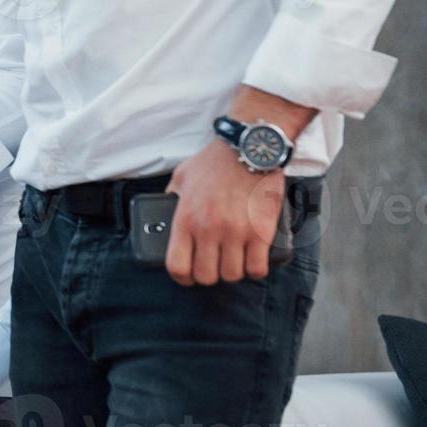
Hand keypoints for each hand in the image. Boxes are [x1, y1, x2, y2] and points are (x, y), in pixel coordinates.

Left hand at [165, 140, 284, 285]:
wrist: (249, 148)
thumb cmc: (215, 161)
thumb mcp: (181, 176)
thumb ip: (171, 197)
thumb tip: (165, 213)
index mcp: (186, 218)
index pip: (177, 266)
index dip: (181, 278)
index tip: (187, 276)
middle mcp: (210, 229)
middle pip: (205, 276)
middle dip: (208, 275)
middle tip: (213, 266)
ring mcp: (236, 232)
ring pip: (232, 275)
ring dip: (232, 272)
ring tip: (233, 260)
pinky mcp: (261, 233)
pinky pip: (258, 268)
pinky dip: (255, 269)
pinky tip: (252, 259)